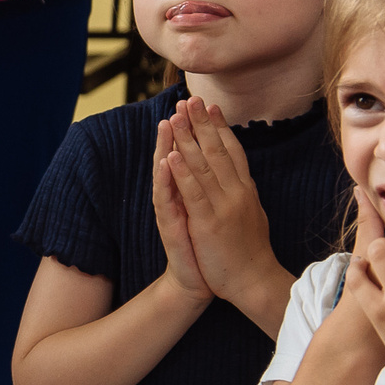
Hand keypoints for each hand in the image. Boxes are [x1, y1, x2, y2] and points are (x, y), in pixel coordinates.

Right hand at [149, 118, 210, 303]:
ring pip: (168, 173)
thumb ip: (210, 186)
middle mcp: (179, 196)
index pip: (194, 153)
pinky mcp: (170, 227)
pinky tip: (166, 162)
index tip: (200, 102)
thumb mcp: (214, 211)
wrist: (198, 281)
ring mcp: (172, 210)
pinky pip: (167, 199)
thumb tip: (219, 162)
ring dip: (168, 147)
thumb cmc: (209, 247)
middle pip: (178, 156)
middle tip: (181, 102)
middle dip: (181, 129)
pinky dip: (166, 180)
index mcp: (193, 190)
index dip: (197, 128)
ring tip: (168, 123)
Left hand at [163, 101, 284, 312]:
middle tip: (190, 98)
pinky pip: (194, 193)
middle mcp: (237, 192)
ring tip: (177, 115)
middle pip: (218, 150)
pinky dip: (182, 172)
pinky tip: (171, 155)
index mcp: (246, 190)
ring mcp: (223, 206)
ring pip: (204, 166)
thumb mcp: (251, 213)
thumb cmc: (250, 251)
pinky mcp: (209, 222)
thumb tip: (240, 174)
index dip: (221, 127)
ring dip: (188, 139)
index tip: (211, 106)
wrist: (254, 282)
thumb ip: (243, 192)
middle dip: (202, 123)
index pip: (234, 151)